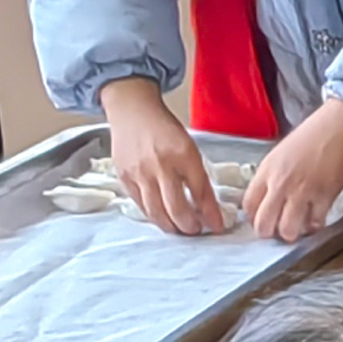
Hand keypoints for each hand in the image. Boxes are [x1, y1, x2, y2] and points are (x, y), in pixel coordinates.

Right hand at [101, 79, 223, 235]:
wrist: (132, 111)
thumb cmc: (163, 128)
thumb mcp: (189, 147)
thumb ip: (196, 174)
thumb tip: (206, 205)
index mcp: (183, 154)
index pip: (201, 192)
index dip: (211, 213)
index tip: (217, 226)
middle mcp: (161, 165)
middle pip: (177, 208)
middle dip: (189, 226)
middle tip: (196, 230)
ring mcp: (140, 173)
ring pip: (157, 212)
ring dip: (171, 226)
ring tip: (179, 229)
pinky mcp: (125, 178)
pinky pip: (141, 205)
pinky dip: (153, 216)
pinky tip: (162, 218)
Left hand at [244, 97, 342, 241]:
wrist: (337, 127)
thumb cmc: (311, 135)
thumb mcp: (280, 153)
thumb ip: (271, 176)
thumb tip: (268, 198)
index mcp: (267, 171)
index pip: (248, 205)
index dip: (253, 217)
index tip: (259, 219)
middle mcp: (281, 183)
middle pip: (264, 223)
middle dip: (268, 232)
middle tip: (275, 230)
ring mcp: (303, 192)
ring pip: (288, 229)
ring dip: (291, 233)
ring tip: (295, 229)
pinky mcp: (324, 196)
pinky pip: (315, 223)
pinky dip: (313, 226)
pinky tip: (314, 220)